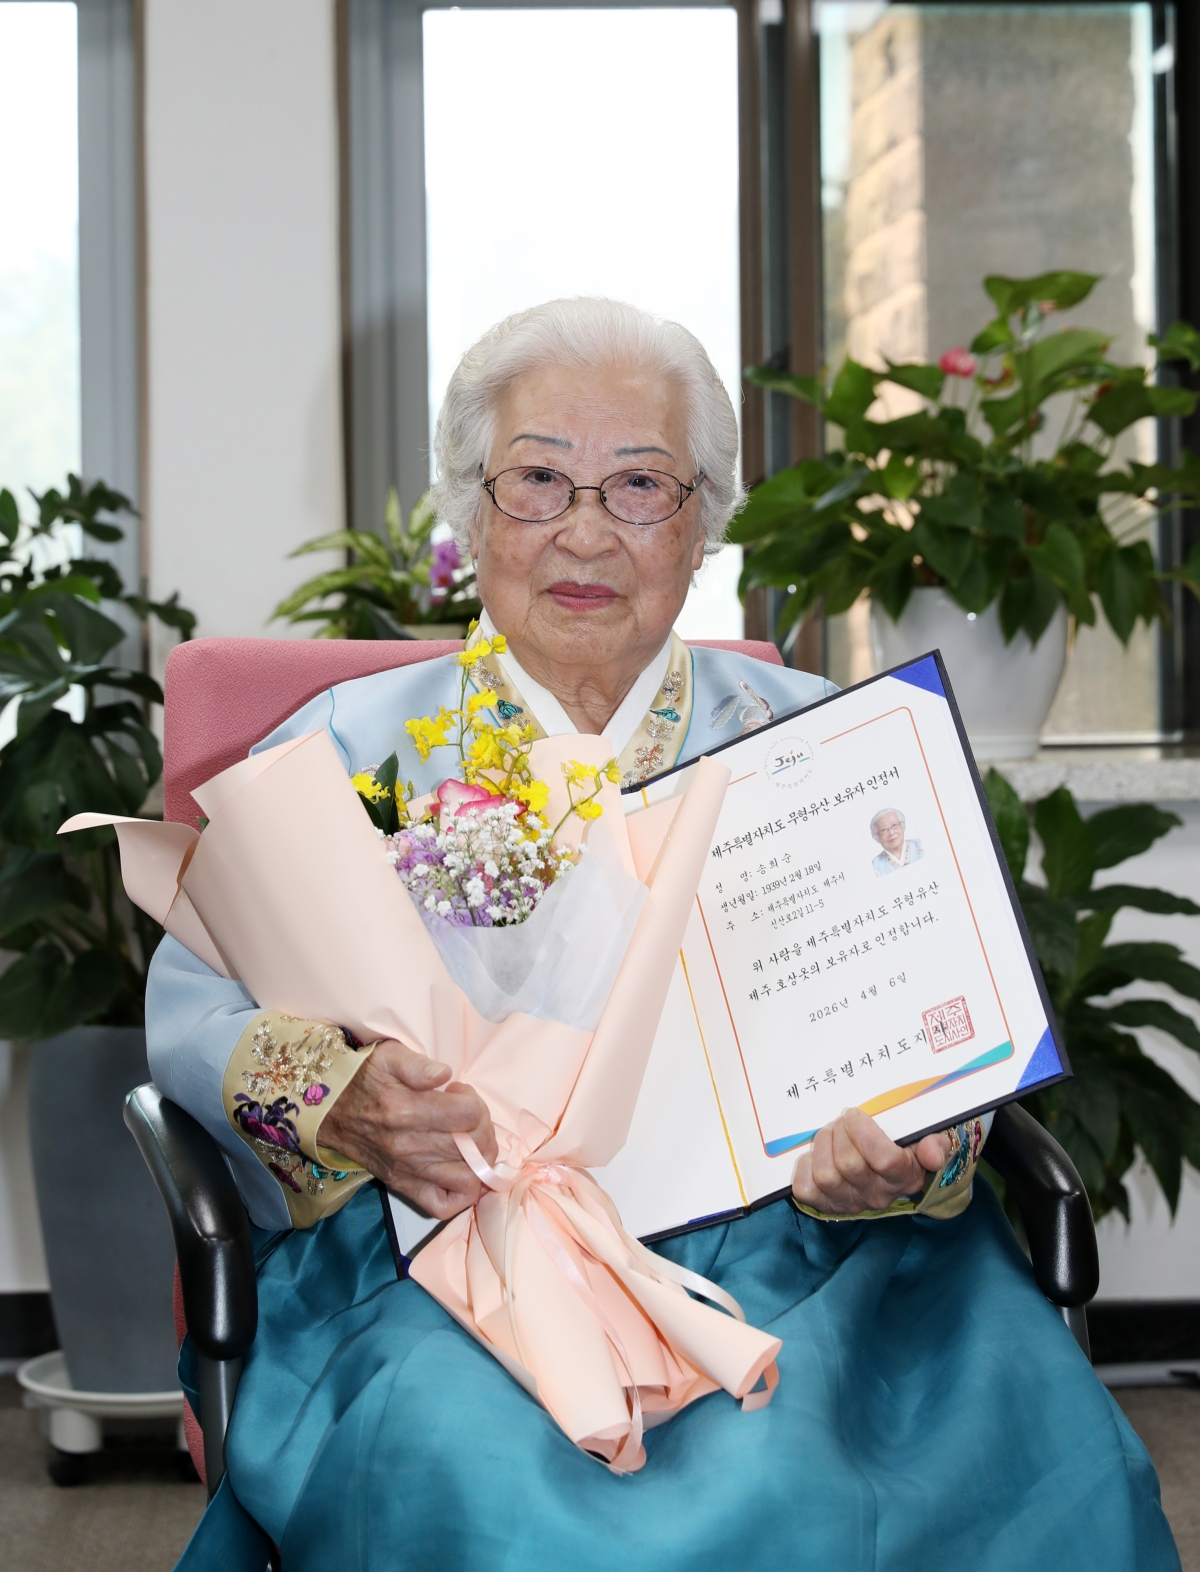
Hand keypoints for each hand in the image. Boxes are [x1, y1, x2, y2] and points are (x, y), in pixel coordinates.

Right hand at [318, 1039, 497, 1219]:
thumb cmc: (362, 1078)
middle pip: (474, 1146)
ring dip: (479, 1159)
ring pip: (468, 1179)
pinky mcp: (404, 1187)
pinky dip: (461, 1194)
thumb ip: (418, 1065)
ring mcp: (408, 1171)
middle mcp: (409, 1146)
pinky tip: (461, 1169)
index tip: (457, 1093)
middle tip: (466, 1115)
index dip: (473, 1100)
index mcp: (407, 1111)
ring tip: (467, 1140)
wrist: (328, 1109)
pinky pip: (444, 1206)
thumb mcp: (387, 1056)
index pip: (470, 1115)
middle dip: (481, 1126)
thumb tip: (444, 1075)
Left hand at [791, 1107, 951, 1215]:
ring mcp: (851, 1203)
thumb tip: (933, 1154)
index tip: (854, 1114)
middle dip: (839, 1132)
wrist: (888, 1165)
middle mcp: (878, 1196)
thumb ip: (935, 1143)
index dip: (863, 1133)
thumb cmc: (904, 1143)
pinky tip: (815, 1155)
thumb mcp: (927, 1137)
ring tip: (829, 1132)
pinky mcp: (826, 1205)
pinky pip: (805, 1190)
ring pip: (826, 1176)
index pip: (885, 1160)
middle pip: (849, 1165)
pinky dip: (805, 1167)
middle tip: (841, 1120)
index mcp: (905, 1177)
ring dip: (822, 1145)